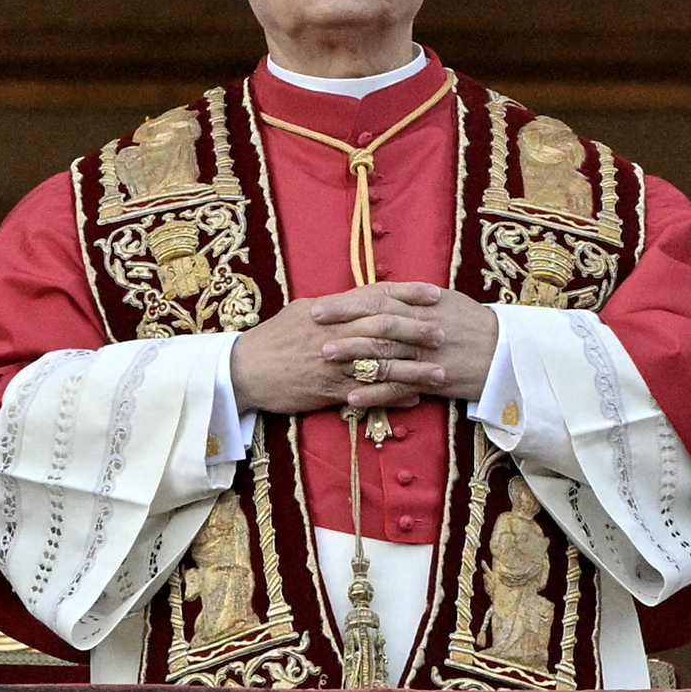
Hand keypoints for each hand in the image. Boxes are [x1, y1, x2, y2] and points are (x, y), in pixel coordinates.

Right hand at [231, 282, 483, 412]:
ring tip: (440, 373)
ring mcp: (333, 363)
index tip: (435, 294)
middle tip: (445, 333)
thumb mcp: (303, 311)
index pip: (376, 295)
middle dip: (418, 330)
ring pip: (381, 364)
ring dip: (414, 369)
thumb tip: (361, 299)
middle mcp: (336, 333)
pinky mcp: (328, 390)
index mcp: (331, 310)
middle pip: (384, 328)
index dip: (408, 293)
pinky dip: (393, 397)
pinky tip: (414, 398)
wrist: (245, 370)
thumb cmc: (273, 338)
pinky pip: (367, 394)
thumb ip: (336, 306)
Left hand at [314, 283, 496, 402]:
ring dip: (353, 357)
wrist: (507, 354)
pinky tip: (351, 398)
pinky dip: (375, 393)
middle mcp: (422, 327)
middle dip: (342, 326)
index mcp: (423, 304)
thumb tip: (380, 295)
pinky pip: (400, 388)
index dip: (346, 303)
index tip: (319, 306)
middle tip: (312, 329)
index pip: (378, 299)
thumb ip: (412, 299)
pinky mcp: (433, 381)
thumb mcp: (445, 302)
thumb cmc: (473, 324)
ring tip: (324, 359)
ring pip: (385, 353)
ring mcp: (427, 355)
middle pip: (376, 323)